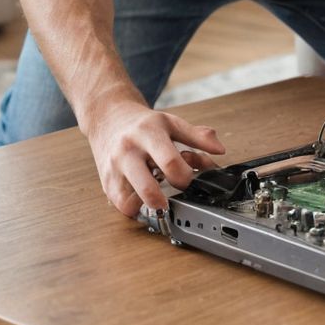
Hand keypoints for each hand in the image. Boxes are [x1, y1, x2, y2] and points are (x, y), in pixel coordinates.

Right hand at [84, 98, 225, 216]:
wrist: (109, 117)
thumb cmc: (143, 123)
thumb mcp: (172, 122)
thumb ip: (198, 136)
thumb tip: (219, 150)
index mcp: (149, 133)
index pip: (169, 161)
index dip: (184, 177)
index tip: (189, 180)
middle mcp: (128, 151)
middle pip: (147, 187)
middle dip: (164, 200)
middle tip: (171, 197)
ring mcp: (114, 168)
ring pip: (129, 202)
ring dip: (146, 205)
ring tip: (155, 196)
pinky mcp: (105, 182)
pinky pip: (120, 205)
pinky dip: (134, 207)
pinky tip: (142, 196)